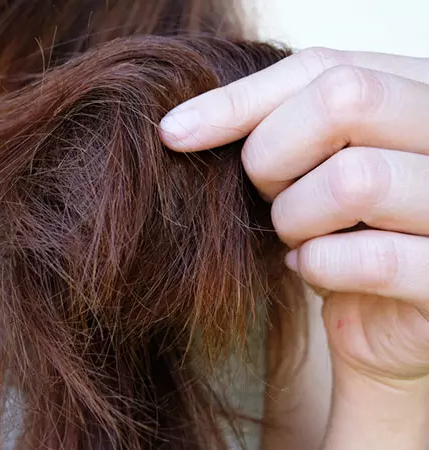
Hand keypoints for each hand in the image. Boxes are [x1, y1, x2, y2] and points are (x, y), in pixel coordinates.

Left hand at [159, 47, 428, 387]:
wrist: (382, 322)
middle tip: (267, 194)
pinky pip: (372, 258)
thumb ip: (269, 125)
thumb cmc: (337, 230)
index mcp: (418, 92)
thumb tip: (177, 127)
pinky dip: (320, 265)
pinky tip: (311, 268)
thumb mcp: (306, 165)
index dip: (240, 99)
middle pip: (346, 100)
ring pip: (355, 179)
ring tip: (293, 234)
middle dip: (274, 155)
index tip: (175, 133)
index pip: (324, 66)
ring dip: (295, 217)